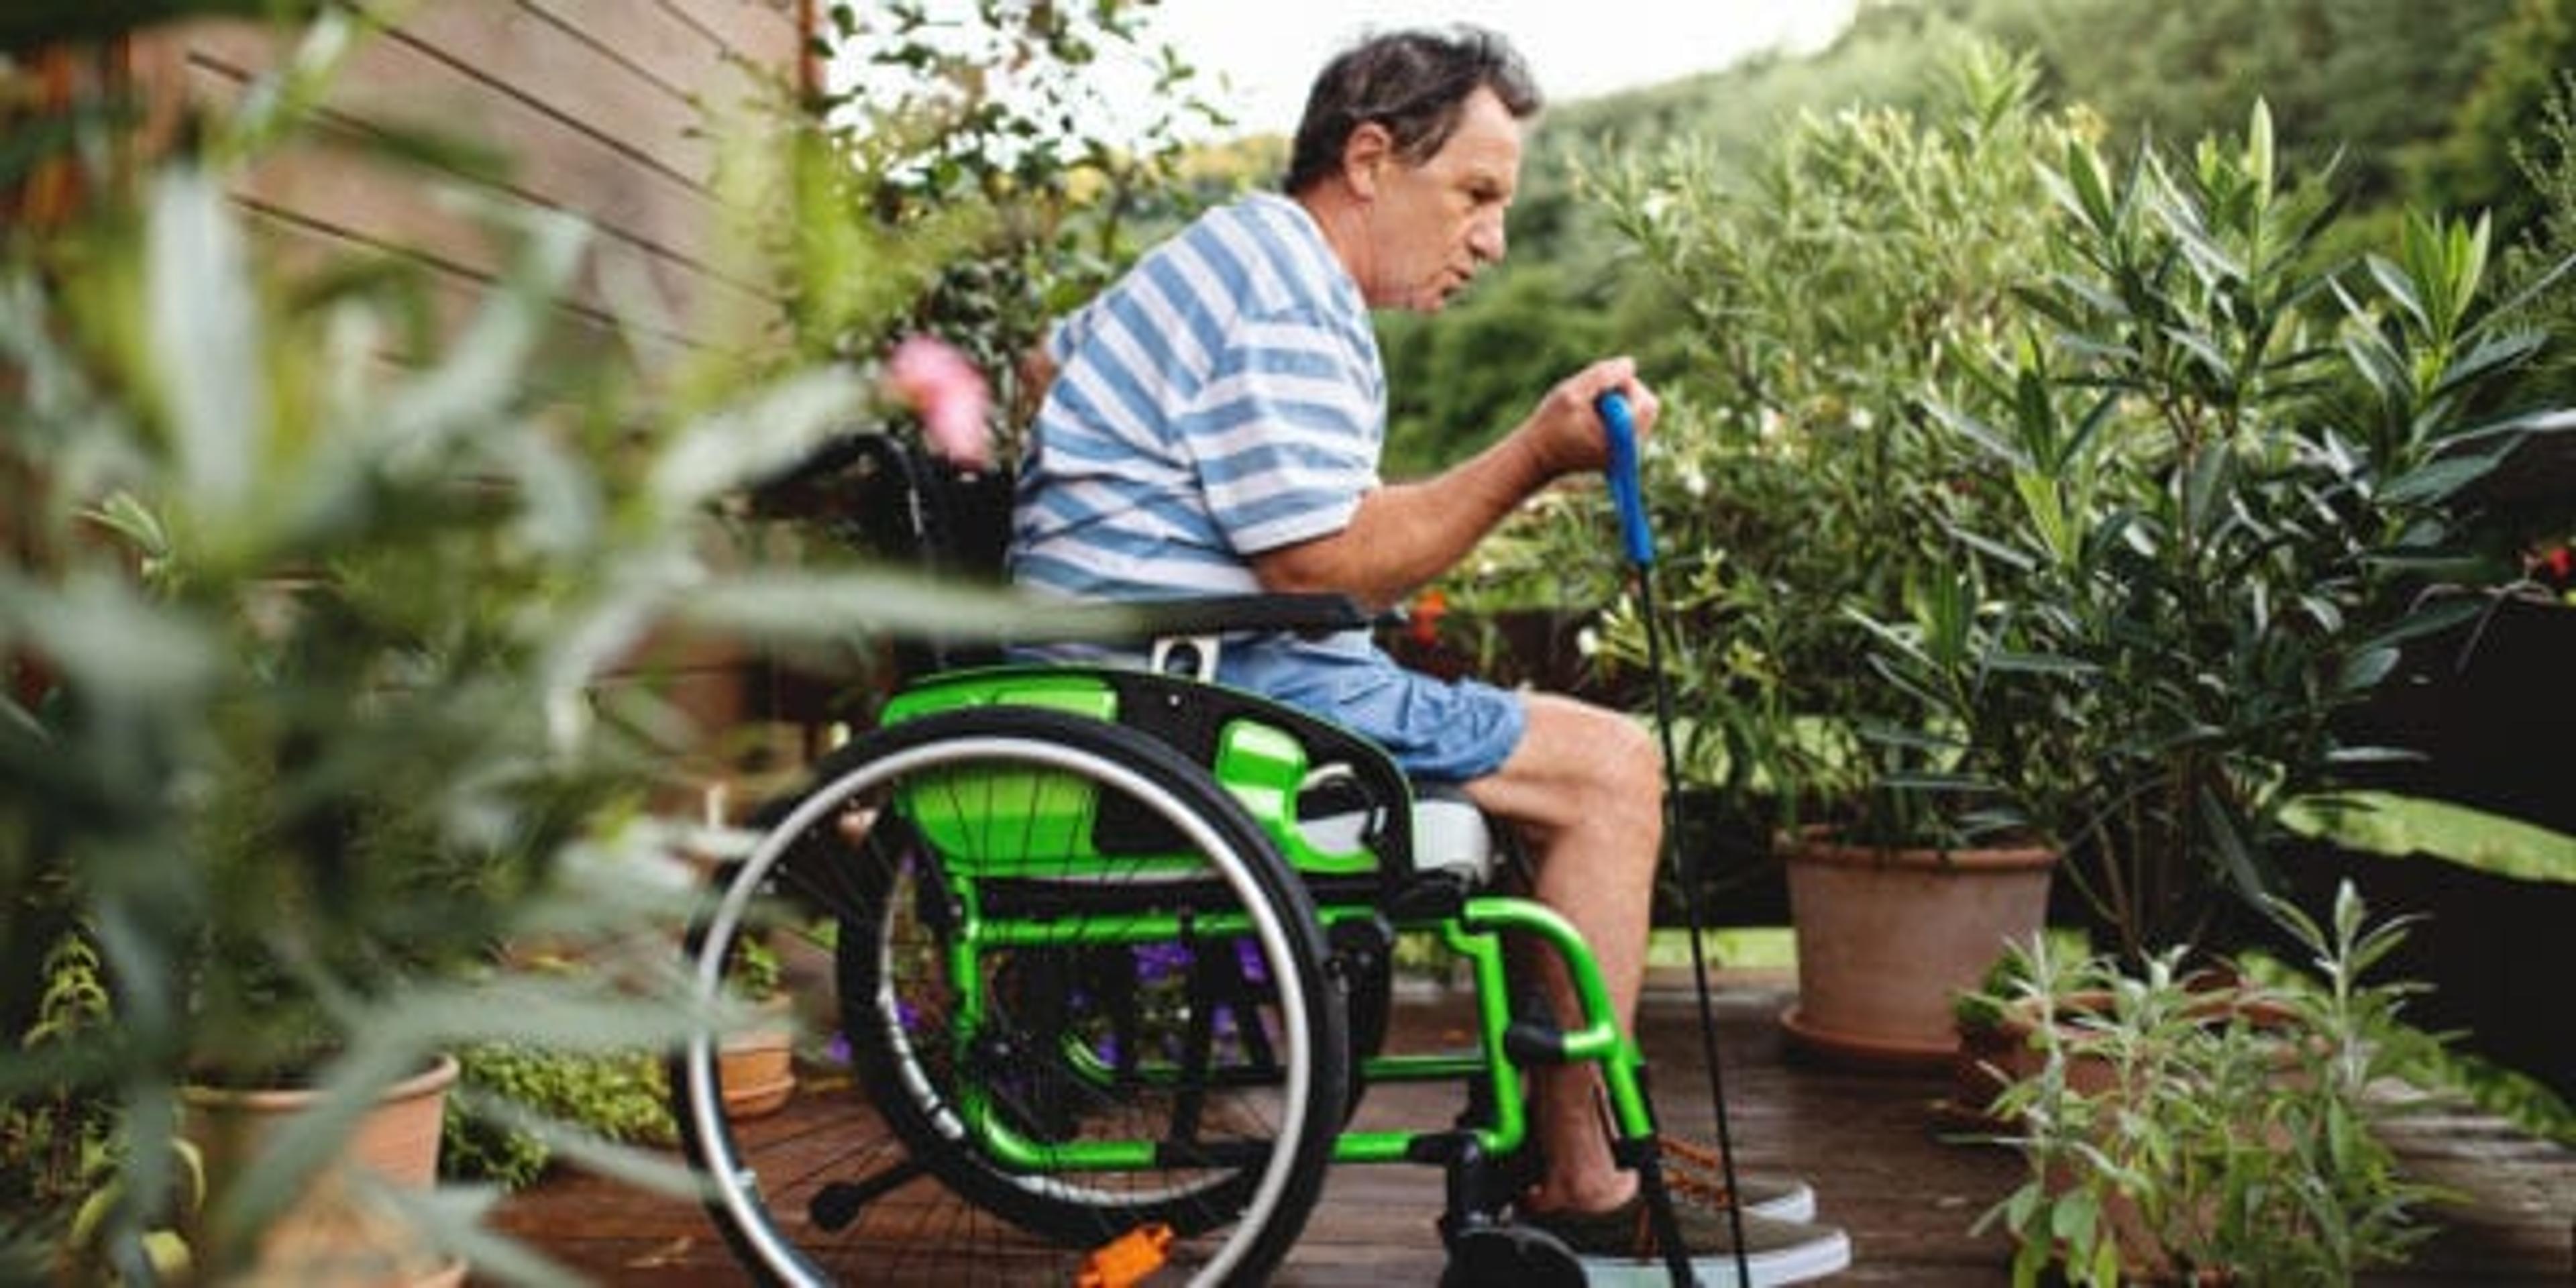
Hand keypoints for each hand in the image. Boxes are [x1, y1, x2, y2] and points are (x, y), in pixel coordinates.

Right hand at [1522, 357, 1659, 477]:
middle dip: (1623, 394)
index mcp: (1621, 441)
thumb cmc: (1549, 426)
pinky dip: (1613, 412)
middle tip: (1592, 399)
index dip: (1626, 387)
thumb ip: (1601, 376)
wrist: (1537, 456)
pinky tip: (1590, 417)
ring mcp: (1627, 452)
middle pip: (1647, 407)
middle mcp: (1630, 451)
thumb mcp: (1570, 395)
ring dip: (1616, 402)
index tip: (1599, 391)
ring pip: (1638, 412)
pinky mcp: (1622, 451)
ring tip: (1588, 409)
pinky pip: (1629, 420)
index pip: (1646, 403)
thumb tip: (1630, 364)